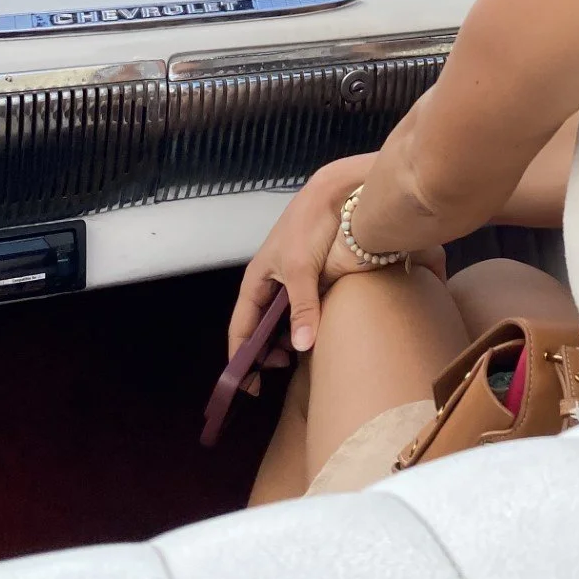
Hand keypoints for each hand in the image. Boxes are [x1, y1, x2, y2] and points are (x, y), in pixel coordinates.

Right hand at [229, 153, 377, 359]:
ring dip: (284, 340)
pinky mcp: (312, 275)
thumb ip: (302, 307)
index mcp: (257, 279)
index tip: (247, 384)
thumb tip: (299, 346)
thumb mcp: (302, 269)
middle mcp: (270, 281)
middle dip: (263, 352)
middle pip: (259, 326)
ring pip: (280, 319)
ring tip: (295, 360)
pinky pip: (300, 309)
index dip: (240, 356)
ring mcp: (291, 279)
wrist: (338, 194)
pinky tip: (314, 336)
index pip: (241, 326)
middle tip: (276, 374)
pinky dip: (302, 325)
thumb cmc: (310, 227)